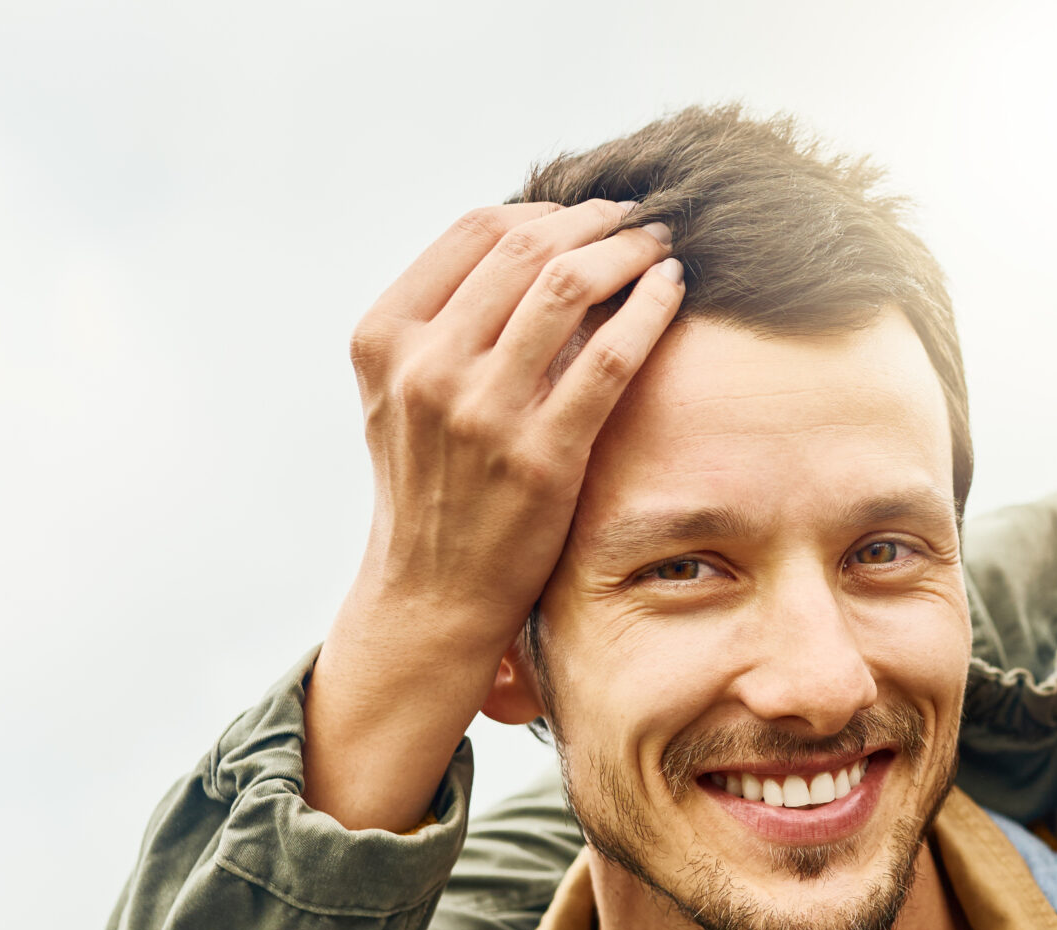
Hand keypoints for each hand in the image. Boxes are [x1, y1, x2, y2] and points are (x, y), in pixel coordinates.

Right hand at [306, 201, 683, 831]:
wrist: (431, 593)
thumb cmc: (431, 483)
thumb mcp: (404, 392)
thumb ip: (445, 320)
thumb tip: (531, 240)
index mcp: (385, 336)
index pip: (474, 231)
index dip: (544, 208)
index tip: (589, 213)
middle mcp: (426, 365)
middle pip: (526, 247)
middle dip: (596, 222)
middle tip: (640, 218)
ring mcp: (482, 411)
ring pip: (567, 287)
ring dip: (628, 252)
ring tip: (661, 246)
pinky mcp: (541, 455)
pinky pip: (609, 357)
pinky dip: (648, 308)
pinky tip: (671, 291)